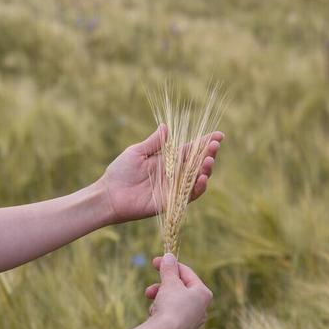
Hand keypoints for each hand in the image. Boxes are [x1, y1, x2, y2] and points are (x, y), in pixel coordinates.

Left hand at [99, 126, 223, 222]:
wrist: (109, 194)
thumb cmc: (120, 172)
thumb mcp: (137, 152)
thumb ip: (153, 142)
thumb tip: (166, 126)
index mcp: (167, 160)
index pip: (190, 150)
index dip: (204, 143)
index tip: (219, 134)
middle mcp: (173, 174)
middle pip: (197, 164)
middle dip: (209, 154)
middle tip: (215, 146)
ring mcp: (173, 188)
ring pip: (196, 179)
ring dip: (205, 170)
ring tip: (209, 160)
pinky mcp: (170, 202)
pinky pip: (188, 196)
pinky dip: (197, 188)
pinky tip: (201, 178)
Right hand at [144, 254, 212, 328]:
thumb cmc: (171, 306)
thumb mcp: (169, 282)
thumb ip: (169, 268)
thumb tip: (169, 256)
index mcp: (203, 294)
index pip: (187, 273)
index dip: (169, 265)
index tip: (154, 262)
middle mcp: (201, 309)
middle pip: (179, 290)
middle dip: (162, 287)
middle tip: (149, 290)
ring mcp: (193, 324)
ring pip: (173, 304)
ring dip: (160, 301)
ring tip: (152, 306)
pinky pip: (170, 318)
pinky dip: (162, 314)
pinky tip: (154, 318)